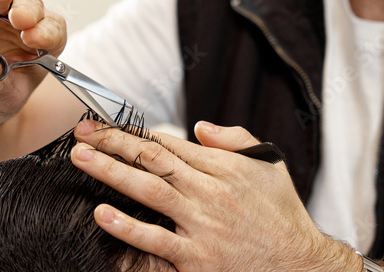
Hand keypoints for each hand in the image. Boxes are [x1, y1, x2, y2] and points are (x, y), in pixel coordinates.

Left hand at [72, 120, 361, 270]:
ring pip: (149, 191)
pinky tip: (103, 215)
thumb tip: (199, 128)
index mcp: (223, 168)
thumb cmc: (282, 214)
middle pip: (152, 160)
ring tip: (82, 158)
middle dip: (113, 143)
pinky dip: (128, 227)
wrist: (301, 265)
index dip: (134, 133)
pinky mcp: (198, 259)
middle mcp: (209, 192)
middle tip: (82, 132)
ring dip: (111, 172)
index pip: (169, 143)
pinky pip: (157, 240)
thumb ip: (235, 139)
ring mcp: (202, 225)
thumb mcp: (268, 165)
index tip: (108, 126)